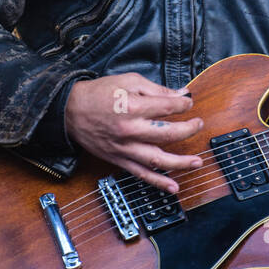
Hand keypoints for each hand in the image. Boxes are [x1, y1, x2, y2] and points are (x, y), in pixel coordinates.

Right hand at [64, 73, 203, 192]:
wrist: (70, 111)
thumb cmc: (99, 93)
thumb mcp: (128, 81)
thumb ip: (156, 90)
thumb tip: (181, 94)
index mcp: (132, 107)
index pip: (168, 108)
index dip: (183, 105)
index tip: (188, 103)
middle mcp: (130, 130)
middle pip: (168, 134)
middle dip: (188, 129)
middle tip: (198, 125)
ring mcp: (125, 148)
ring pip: (158, 159)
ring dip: (181, 163)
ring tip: (197, 162)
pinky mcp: (119, 160)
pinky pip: (141, 174)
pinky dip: (158, 182)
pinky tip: (173, 187)